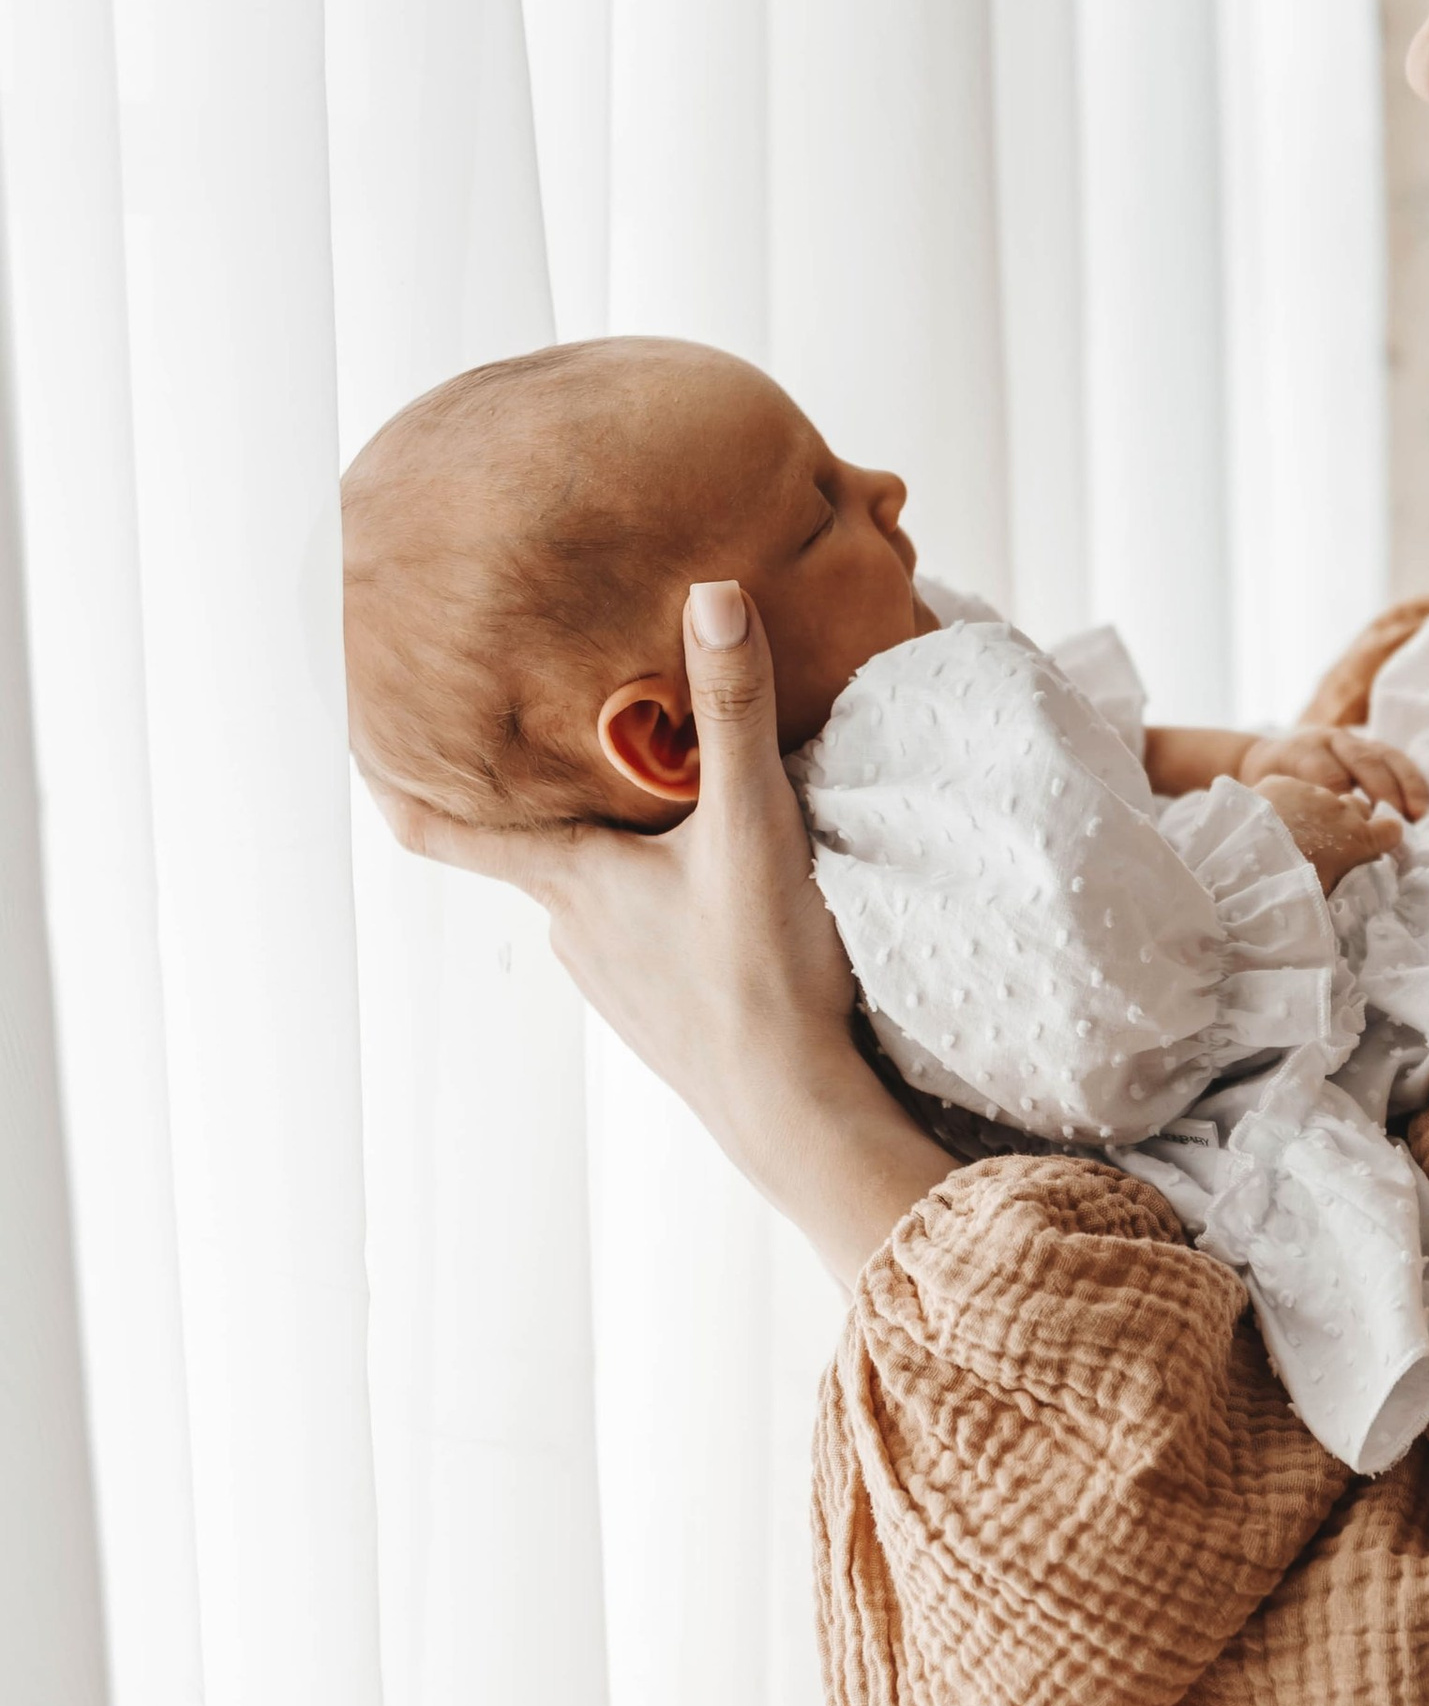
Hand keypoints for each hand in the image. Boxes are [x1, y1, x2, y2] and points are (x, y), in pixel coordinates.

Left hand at [360, 582, 950, 1282]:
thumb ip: (733, 709)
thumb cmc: (761, 972)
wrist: (795, 1111)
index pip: (443, 832)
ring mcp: (609, 979)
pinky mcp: (656, 1012)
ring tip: (673, 808)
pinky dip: (662, 903)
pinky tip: (717, 894)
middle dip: (553, 795)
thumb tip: (711, 595)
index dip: (392, 785)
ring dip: (620, 851)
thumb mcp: (753, 824)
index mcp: (569, 877)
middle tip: (576, 734)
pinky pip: (640, 936)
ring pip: (595, 892)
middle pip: (537, 846)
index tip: (356, 743)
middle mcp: (569, 929)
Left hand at [1240, 723, 1428, 817]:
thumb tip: (1300, 837)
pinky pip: (1397, 761)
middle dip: (1380, 790)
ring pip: (1385, 757)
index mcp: (1300, 749)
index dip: (1341, 799)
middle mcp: (1330, 739)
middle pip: (1361, 760)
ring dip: (1404, 786)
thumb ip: (1284, 807)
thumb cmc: (1270, 786)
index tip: (1354, 828)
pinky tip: (1421, 808)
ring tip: (1417, 815)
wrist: (1269, 758)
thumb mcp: (1267, 794)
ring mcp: (1354, 740)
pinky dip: (1412, 783)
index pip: (1325, 772)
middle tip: (1393, 821)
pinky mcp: (1371, 747)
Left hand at [1257, 774, 1404, 894]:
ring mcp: (1310, 792)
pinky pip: (1288, 790)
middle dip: (1349, 819)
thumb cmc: (1291, 890)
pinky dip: (1283, 803)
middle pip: (1357, 807)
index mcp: (1359, 838)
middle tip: (1327, 841)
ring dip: (1313, 811)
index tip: (1373, 846)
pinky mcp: (1280, 783)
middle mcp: (1341, 809)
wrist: (1246, 863)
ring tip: (1290, 833)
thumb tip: (1352, 894)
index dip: (1384, 836)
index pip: (1391, 829)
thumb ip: (1347, 883)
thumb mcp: (1329, 896)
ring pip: (1321, 796)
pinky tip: (1266, 822)